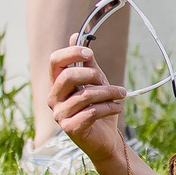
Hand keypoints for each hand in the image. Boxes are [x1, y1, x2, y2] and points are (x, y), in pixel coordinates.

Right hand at [47, 44, 133, 174]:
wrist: (106, 139)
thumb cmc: (99, 108)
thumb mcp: (95, 81)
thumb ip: (86, 62)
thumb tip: (76, 36)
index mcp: (57, 84)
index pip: (54, 61)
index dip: (71, 53)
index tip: (89, 52)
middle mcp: (54, 98)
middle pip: (68, 76)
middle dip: (93, 75)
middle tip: (107, 80)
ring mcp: (60, 115)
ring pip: (85, 95)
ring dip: (109, 93)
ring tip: (122, 95)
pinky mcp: (71, 128)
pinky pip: (92, 112)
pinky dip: (110, 107)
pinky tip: (118, 108)